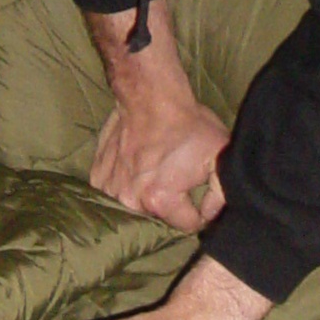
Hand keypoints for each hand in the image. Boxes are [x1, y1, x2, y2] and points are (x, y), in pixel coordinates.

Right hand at [85, 0, 229, 233]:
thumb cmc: (187, 125)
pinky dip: (126, 183)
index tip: (198, 192)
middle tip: (176, 175)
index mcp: (159, 199)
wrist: (150, 95)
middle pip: (160, 217)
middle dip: (171, 203)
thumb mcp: (219, 156)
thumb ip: (221, 193)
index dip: (199, 211)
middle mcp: (130, 199)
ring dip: (146, 193)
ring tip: (156, 168)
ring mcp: (110, 188)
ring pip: (135, 205)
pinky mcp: (98, 176)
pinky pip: (116, 191)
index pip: (188, 224)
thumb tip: (210, 216)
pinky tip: (136, 165)